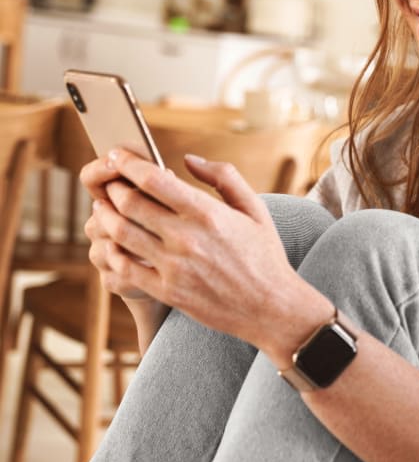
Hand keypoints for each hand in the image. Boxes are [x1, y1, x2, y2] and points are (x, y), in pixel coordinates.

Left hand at [91, 149, 329, 358]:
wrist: (270, 307)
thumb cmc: (264, 255)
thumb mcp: (255, 209)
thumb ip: (224, 177)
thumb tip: (189, 159)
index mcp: (207, 213)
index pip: (153, 180)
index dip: (127, 163)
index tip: (117, 155)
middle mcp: (186, 238)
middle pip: (129, 203)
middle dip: (112, 187)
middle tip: (108, 182)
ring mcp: (173, 267)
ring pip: (120, 233)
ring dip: (105, 216)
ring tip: (104, 208)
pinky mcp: (166, 291)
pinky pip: (124, 267)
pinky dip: (112, 251)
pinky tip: (114, 243)